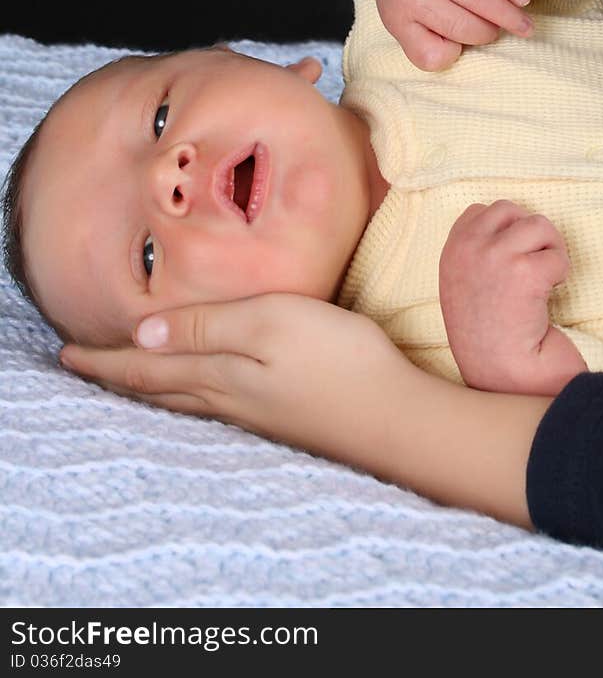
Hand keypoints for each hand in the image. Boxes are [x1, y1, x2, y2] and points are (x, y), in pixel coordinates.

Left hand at [60, 293, 419, 467]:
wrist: (395, 421)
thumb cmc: (338, 360)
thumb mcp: (269, 323)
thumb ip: (207, 326)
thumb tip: (141, 333)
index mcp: (218, 374)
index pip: (146, 367)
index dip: (104, 359)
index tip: (67, 353)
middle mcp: (228, 400)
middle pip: (158, 390)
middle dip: (117, 376)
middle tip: (83, 367)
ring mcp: (257, 415)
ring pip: (184, 401)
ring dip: (148, 389)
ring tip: (127, 378)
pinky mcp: (283, 418)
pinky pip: (213, 407)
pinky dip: (185, 395)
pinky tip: (198, 392)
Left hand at [371, 0, 532, 69]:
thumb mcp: (402, 21)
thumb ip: (425, 42)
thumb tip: (460, 50)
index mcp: (396, 17)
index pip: (430, 52)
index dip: (452, 54)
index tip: (462, 47)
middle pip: (460, 23)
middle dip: (489, 33)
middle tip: (504, 36)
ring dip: (507, 13)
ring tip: (525, 26)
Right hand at [439, 201, 586, 395]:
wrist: (502, 377)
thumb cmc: (488, 339)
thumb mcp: (464, 287)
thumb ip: (476, 255)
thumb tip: (510, 228)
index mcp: (450, 253)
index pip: (481, 211)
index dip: (506, 231)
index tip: (514, 260)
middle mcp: (466, 249)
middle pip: (511, 210)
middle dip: (530, 234)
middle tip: (536, 267)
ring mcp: (493, 257)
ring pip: (539, 224)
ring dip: (550, 250)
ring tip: (546, 280)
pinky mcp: (523, 273)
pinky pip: (556, 256)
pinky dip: (561, 274)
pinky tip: (550, 297)